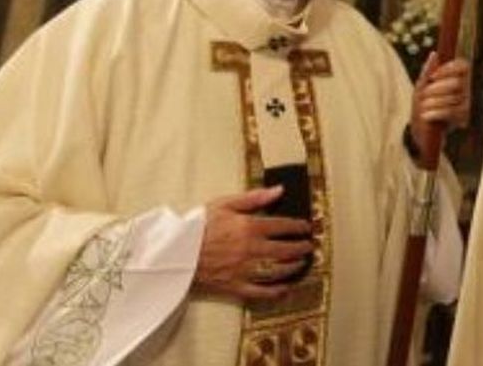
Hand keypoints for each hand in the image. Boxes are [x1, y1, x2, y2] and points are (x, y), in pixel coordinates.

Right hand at [193, 187, 314, 300]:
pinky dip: (275, 292)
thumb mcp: (224, 204)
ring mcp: (244, 270)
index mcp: (249, 227)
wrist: (173, 253)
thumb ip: (253, 198)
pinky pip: (260, 292)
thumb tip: (279, 190)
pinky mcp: (234, 287)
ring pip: (277, 271)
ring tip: (301, 264)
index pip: (283, 226)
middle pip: (285, 250)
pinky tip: (285, 288)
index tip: (306, 227)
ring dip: (293, 267)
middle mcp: (251, 250)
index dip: (298, 227)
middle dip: (301, 248)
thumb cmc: (197, 226)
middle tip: (309, 246)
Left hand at [408, 53, 470, 148]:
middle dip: (437, 88)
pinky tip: (426, 115)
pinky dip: (436, 112)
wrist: (423, 131)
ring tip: (423, 106)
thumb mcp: (422, 86)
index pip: (463, 66)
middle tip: (424, 94)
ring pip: (452, 98)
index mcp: (458, 77)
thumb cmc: (423, 104)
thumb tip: (434, 54)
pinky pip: (451, 112)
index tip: (432, 77)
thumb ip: (428, 71)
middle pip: (456, 83)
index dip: (448, 69)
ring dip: (434, 102)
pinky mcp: (463, 117)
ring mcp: (466, 103)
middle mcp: (467, 88)